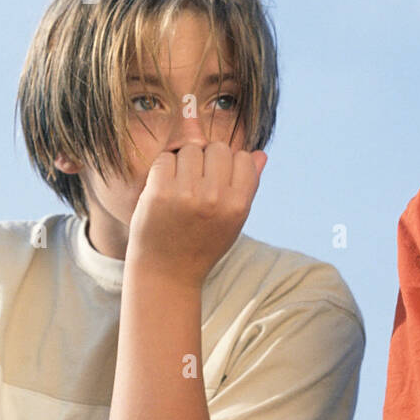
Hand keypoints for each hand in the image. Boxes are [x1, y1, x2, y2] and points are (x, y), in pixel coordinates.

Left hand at [125, 142, 267, 288]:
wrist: (167, 271)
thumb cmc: (203, 243)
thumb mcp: (234, 220)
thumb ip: (248, 185)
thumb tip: (260, 153)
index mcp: (238, 205)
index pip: (242, 157)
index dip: (230, 166)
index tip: (219, 181)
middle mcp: (215, 198)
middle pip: (217, 148)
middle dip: (208, 159)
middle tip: (198, 182)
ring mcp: (186, 194)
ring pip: (191, 149)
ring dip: (184, 161)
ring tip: (181, 186)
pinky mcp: (159, 192)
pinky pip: (166, 158)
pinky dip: (164, 168)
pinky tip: (164, 188)